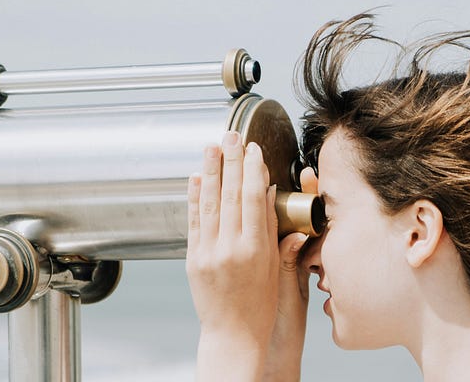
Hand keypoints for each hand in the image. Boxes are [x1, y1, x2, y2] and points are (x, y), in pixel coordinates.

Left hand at [187, 131, 308, 380]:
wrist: (234, 334)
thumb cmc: (260, 306)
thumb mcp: (276, 268)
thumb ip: (272, 230)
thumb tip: (267, 196)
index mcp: (255, 250)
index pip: (252, 200)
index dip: (252, 171)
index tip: (253, 150)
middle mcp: (229, 249)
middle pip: (229, 195)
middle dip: (230, 161)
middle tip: (231, 135)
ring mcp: (208, 253)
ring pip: (208, 203)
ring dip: (210, 171)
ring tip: (211, 147)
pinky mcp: (193, 259)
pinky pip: (193, 222)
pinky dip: (194, 198)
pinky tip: (196, 179)